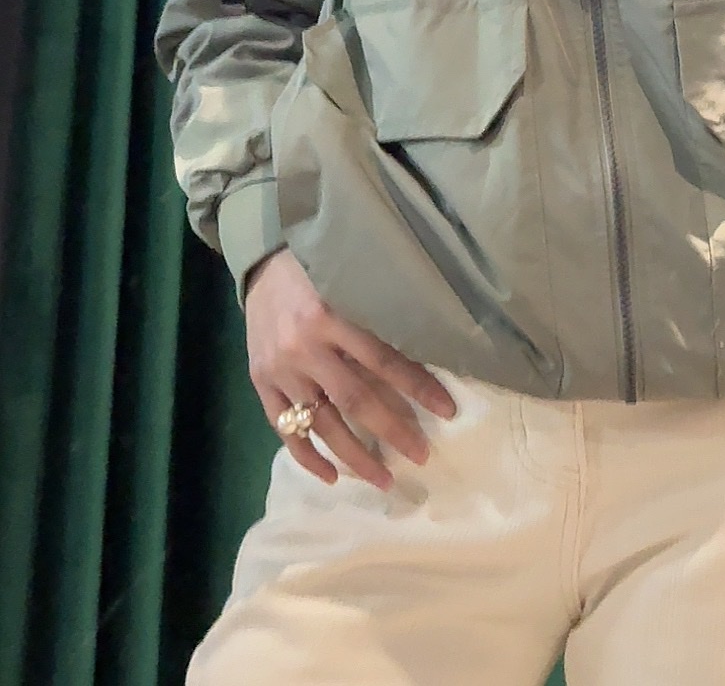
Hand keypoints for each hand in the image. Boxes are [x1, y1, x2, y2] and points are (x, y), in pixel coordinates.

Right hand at [245, 248, 456, 489]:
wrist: (260, 263)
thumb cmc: (317, 267)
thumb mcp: (348, 281)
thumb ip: (376, 315)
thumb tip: (425, 351)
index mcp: (332, 315)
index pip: (384, 360)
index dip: (417, 386)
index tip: (447, 410)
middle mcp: (305, 347)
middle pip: (355, 399)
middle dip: (392, 431)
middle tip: (422, 456)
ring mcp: (280, 369)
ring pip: (322, 423)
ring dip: (354, 457)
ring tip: (384, 479)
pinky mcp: (260, 382)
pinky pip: (285, 429)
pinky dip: (307, 456)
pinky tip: (331, 477)